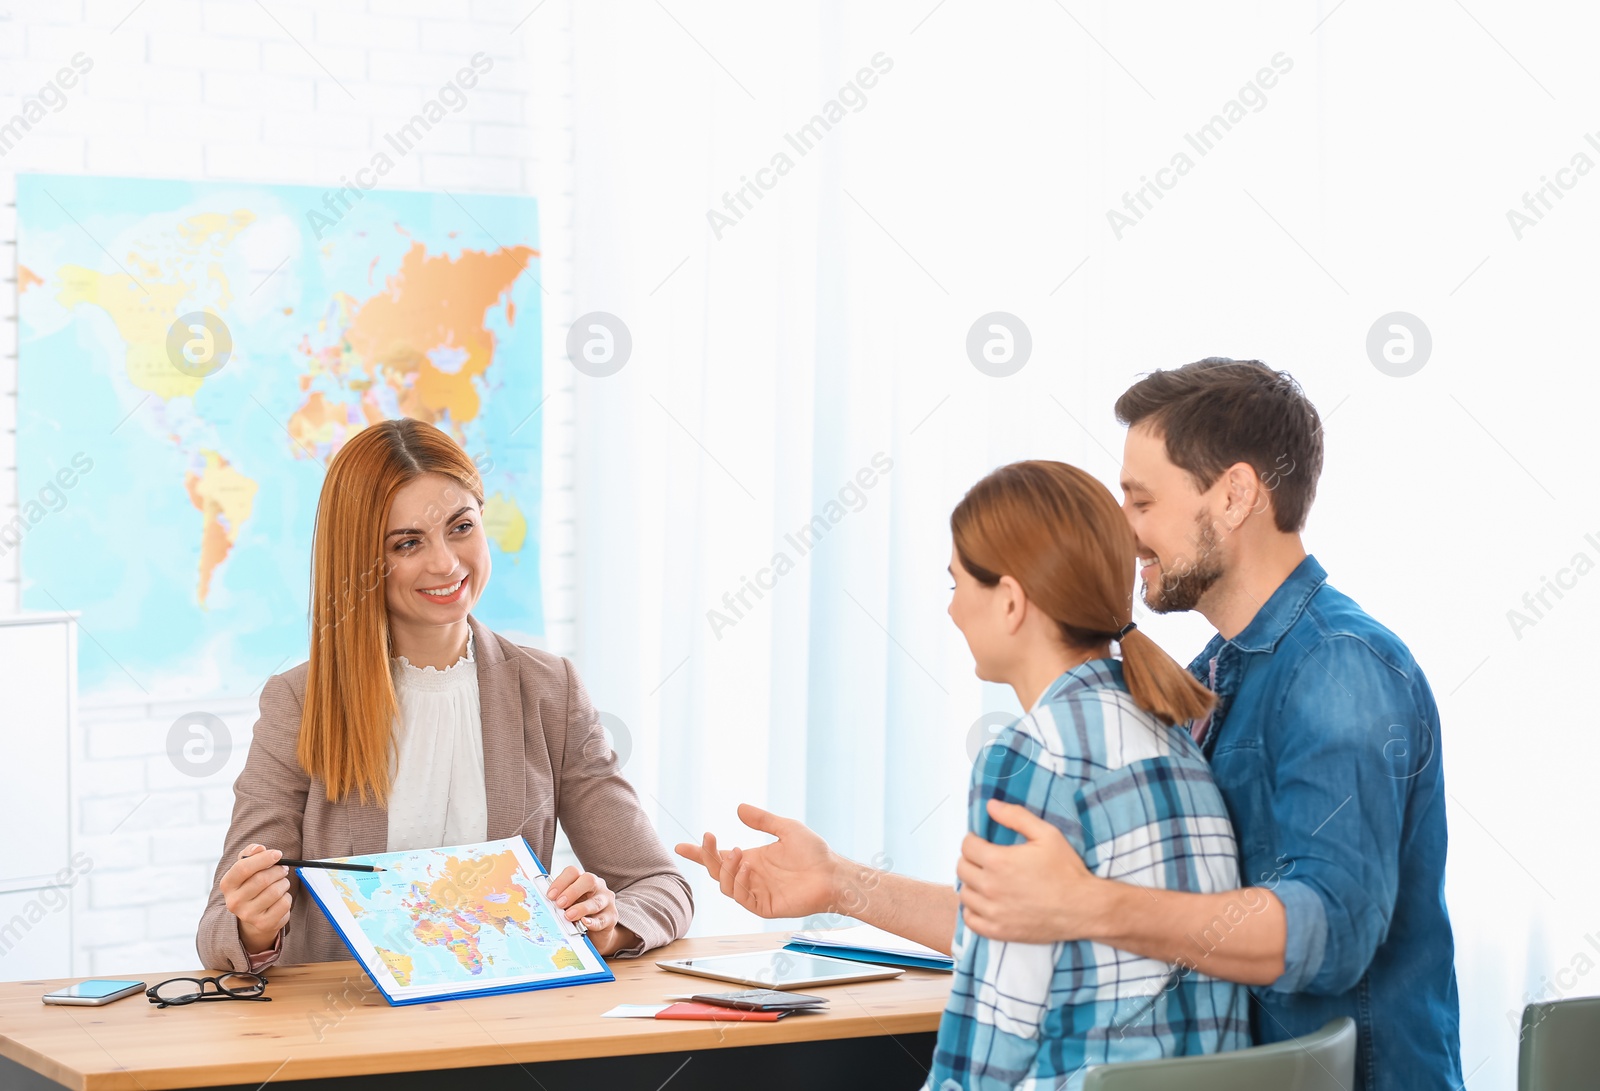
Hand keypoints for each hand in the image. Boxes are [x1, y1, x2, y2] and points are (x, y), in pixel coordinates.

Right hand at [221, 843, 291, 953]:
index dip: (263, 858)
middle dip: (278, 871)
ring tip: (281, 883)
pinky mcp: (263, 924)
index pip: (243, 868)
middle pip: (262, 879)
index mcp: (227, 884)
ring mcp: (248, 915)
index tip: (278, 854)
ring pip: (276, 891)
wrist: (252, 917)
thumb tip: (259, 848)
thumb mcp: (246, 868)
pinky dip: (287, 897)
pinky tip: (281, 898)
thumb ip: (250, 853)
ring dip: (284, 883)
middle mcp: (234, 902)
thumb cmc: (251, 885)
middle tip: (283, 869)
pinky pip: (284, 904)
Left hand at [546, 867, 636, 956]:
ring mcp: (607, 901)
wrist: (596, 934)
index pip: (573, 872)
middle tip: (559, 903)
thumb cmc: (578, 915)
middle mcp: (597, 886)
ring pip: (596, 901)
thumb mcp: (568, 906)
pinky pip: (603, 919)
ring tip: (568, 916)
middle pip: (588, 880)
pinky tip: (585, 923)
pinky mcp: (612, 917)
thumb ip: (558, 902)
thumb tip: (541, 902)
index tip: (550, 895)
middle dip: (573, 891)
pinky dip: (593, 922)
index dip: (560, 882)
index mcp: (583, 880)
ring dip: (581, 908)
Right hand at [674, 803, 841, 918]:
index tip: (680, 846)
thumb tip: (739, 808)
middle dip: (706, 855)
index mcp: (752, 860)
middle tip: (708, 837)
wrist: (832, 874)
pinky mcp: (763, 906)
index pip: (719, 856)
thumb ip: (762, 820)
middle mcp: (750, 876)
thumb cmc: (813, 853)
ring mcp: (755, 892)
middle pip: (716, 870)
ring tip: (738, 851)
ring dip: (726, 867)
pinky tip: (747, 867)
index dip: (699, 852)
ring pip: (725, 885)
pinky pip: (741, 897)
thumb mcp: (786, 828)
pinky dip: (739, 882)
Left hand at [957, 799, 1104, 942]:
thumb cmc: (1067, 871)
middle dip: (970, 859)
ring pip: (964, 894)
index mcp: (999, 862)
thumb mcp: (1046, 834)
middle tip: (984, 859)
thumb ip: (1016, 816)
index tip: (980, 842)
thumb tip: (991, 806)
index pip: (967, 846)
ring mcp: (994, 912)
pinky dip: (973, 910)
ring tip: (986, 880)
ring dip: (971, 884)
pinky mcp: (999, 931)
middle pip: (962, 868)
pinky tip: (985, 903)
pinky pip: (970, 920)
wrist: (1084, 907)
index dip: (973, 840)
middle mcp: (991, 887)